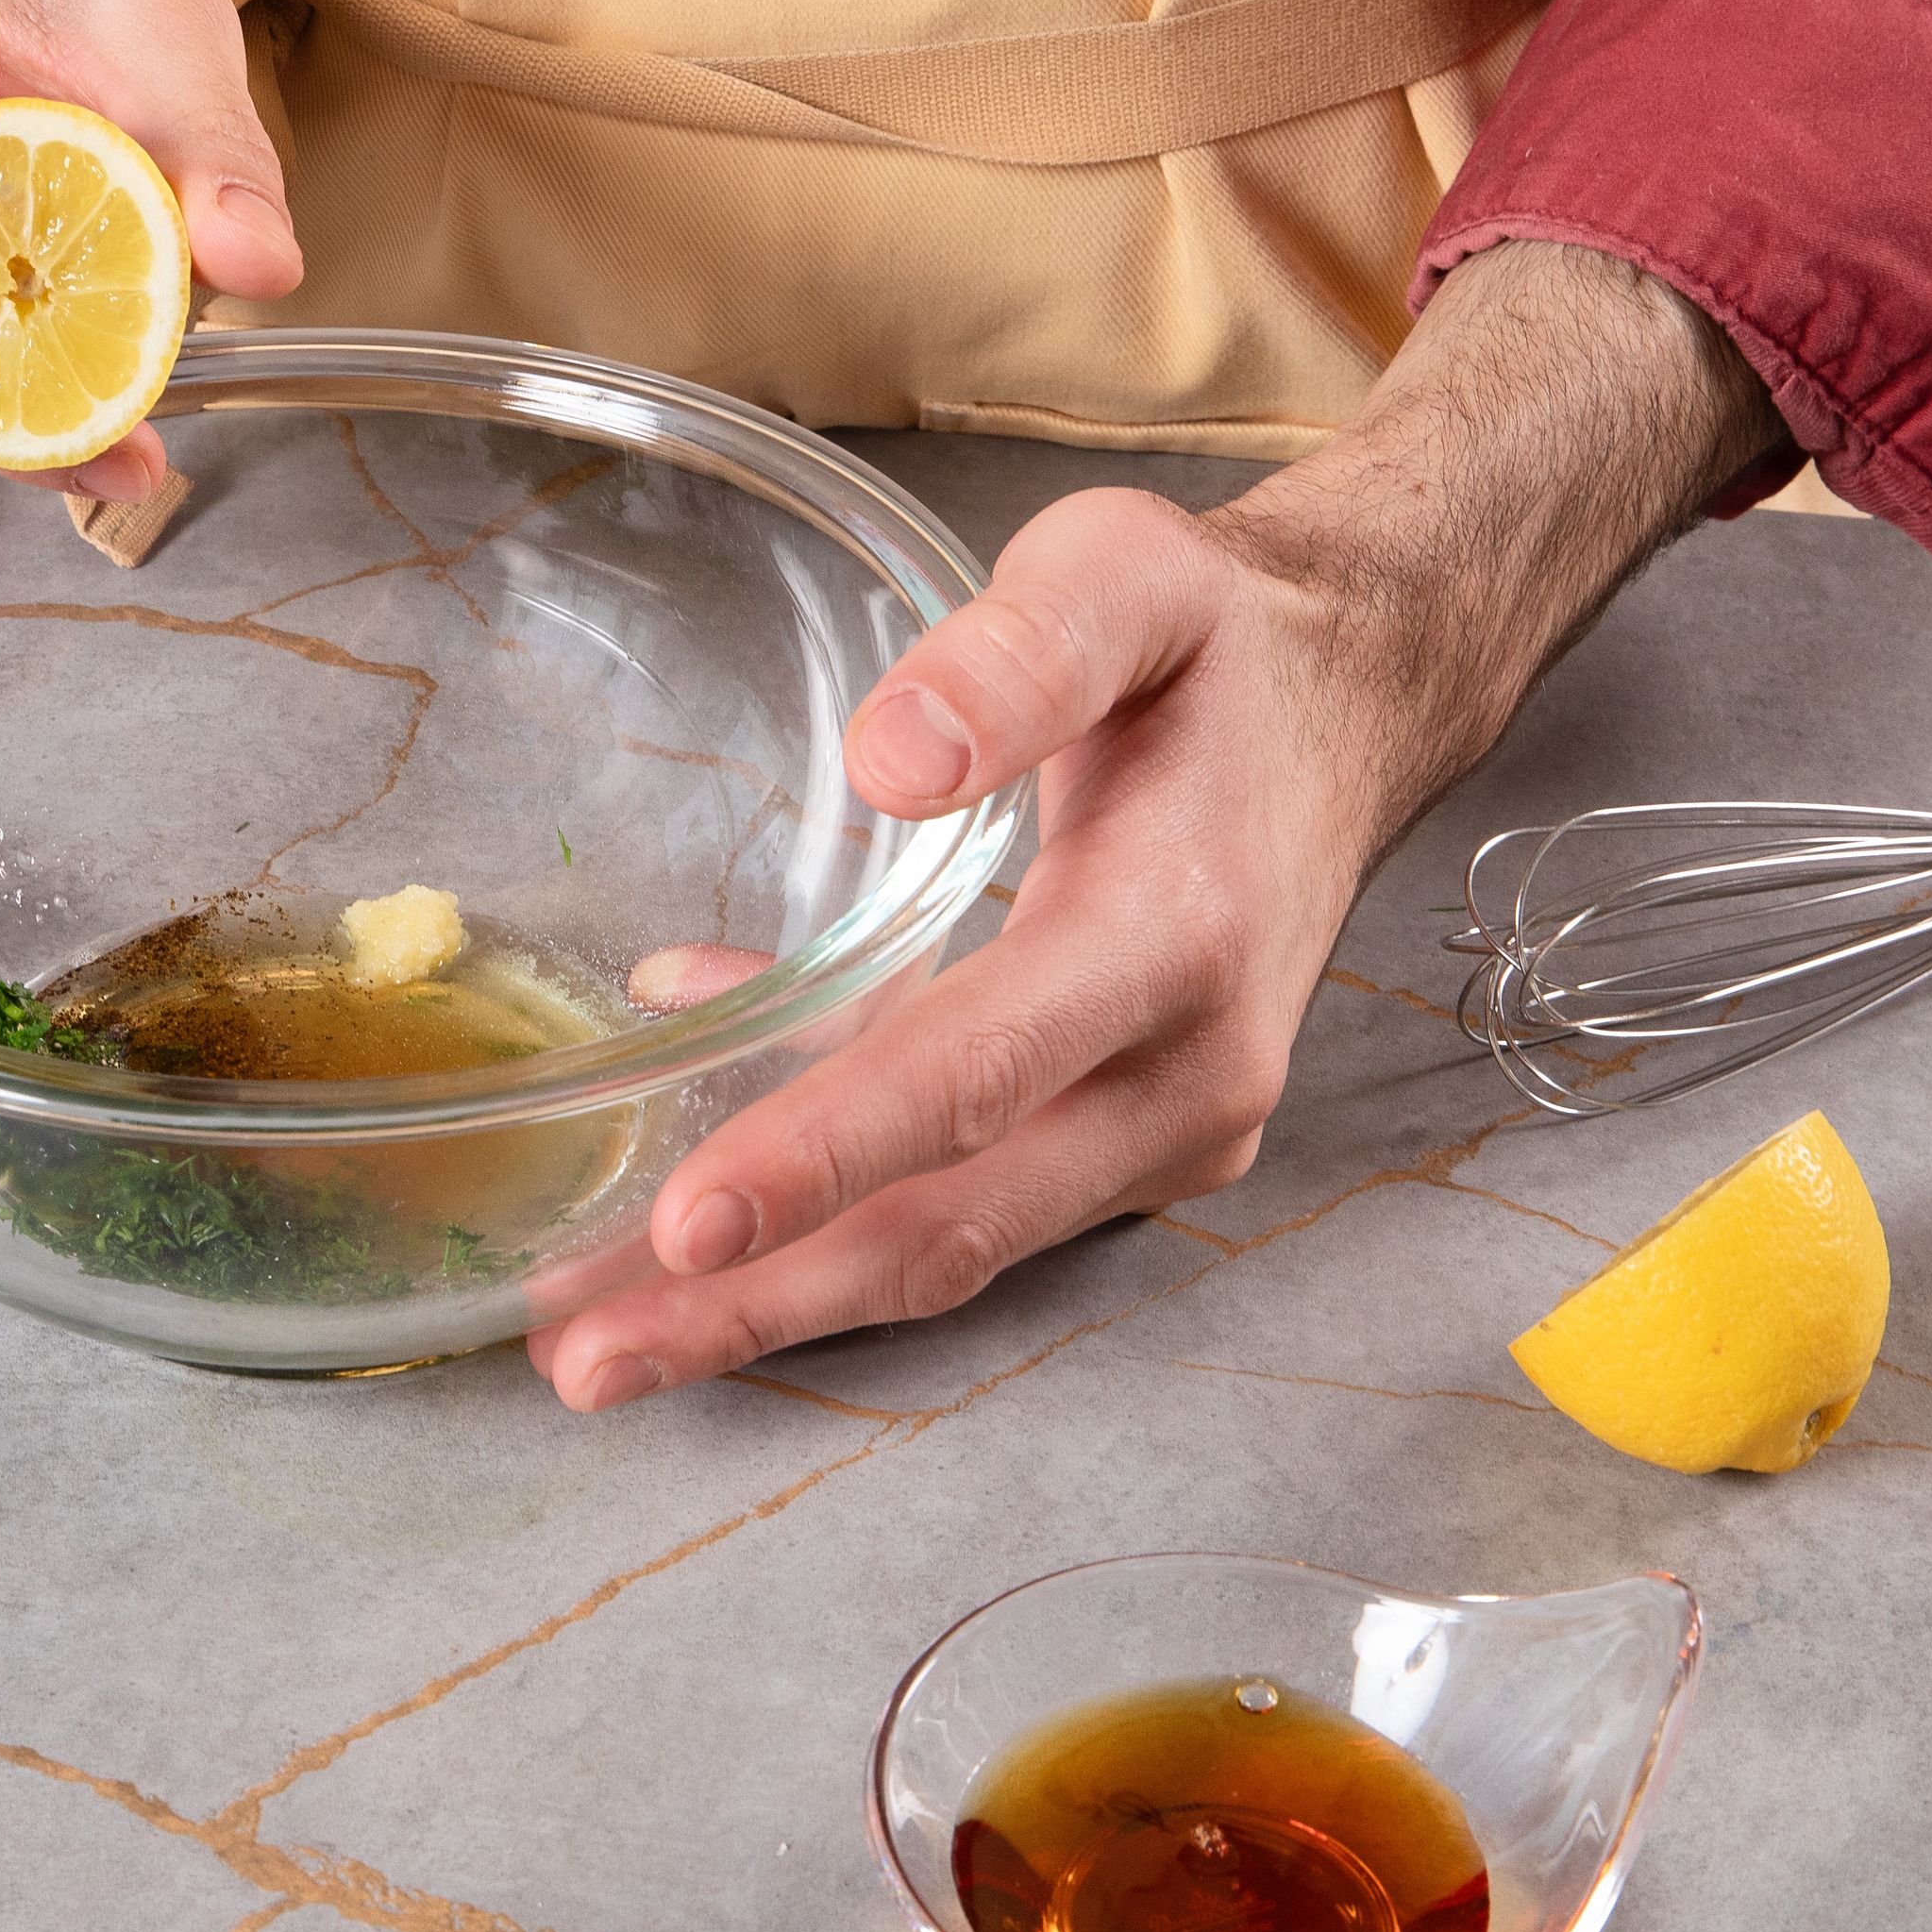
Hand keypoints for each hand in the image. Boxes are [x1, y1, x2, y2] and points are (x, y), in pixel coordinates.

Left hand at [529, 243, 1788, 1409]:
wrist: (1347, 707)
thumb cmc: (1218, 643)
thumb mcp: (1127, 572)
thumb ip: (1016, 653)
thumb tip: (887, 761)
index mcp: (1177, 935)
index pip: (976, 1072)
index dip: (823, 1152)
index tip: (685, 1222)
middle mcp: (1187, 1074)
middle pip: (948, 1221)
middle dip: (759, 1298)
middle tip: (583, 1359)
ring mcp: (1164, 1131)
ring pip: (950, 1247)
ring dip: (774, 1300)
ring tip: (599, 1344)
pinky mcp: (1127, 1144)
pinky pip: (964, 1200)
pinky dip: (825, 1216)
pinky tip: (687, 1174)